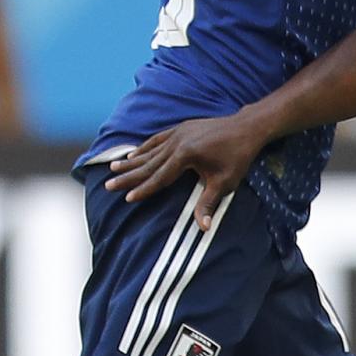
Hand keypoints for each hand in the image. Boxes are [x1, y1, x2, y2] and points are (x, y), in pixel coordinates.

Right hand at [105, 113, 268, 225]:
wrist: (246, 128)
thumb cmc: (237, 157)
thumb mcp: (225, 183)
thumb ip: (209, 203)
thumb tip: (203, 228)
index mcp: (186, 155)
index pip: (160, 177)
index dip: (144, 190)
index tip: (127, 199)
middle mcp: (178, 142)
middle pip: (149, 163)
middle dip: (129, 176)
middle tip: (109, 184)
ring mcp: (178, 133)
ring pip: (150, 150)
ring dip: (132, 160)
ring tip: (114, 167)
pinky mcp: (181, 128)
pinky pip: (157, 139)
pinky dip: (145, 147)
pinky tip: (134, 153)